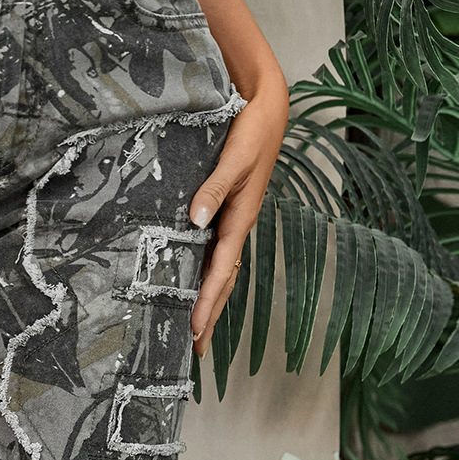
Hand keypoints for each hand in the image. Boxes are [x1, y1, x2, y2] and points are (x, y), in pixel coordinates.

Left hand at [187, 68, 288, 354]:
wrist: (266, 109)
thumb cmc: (252, 133)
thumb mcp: (234, 160)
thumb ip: (214, 188)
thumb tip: (196, 219)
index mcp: (239, 220)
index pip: (221, 272)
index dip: (207, 302)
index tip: (194, 329)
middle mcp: (235, 226)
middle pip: (222, 281)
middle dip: (209, 315)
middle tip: (195, 350)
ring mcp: (231, 222)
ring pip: (219, 271)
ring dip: (208, 300)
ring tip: (194, 330)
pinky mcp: (226, 212)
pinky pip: (214, 253)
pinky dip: (205, 275)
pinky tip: (192, 285)